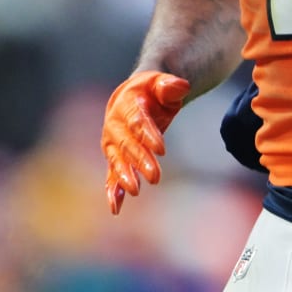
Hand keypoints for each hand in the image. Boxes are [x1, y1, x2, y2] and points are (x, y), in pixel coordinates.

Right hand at [102, 71, 190, 214]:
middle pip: (128, 144)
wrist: (133, 96)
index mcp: (127, 105)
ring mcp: (112, 142)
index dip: (149, 135)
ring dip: (125, 177)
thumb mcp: (162, 83)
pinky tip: (116, 208)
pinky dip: (112, 191)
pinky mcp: (114, 157)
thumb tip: (179, 86)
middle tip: (155, 176)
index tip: (161, 149)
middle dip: (140, 160)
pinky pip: (111, 174)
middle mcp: (115, 125)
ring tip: (136, 191)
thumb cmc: (152, 91)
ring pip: (117, 161)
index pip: (138, 121)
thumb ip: (170, 85)